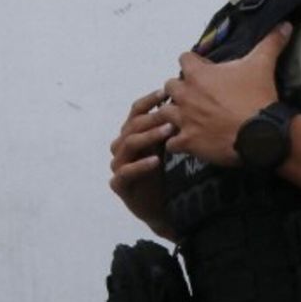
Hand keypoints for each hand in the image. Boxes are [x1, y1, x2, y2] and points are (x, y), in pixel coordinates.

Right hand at [109, 89, 175, 236]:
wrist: (161, 208)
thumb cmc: (163, 174)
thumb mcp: (166, 147)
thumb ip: (167, 128)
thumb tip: (183, 101)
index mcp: (130, 134)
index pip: (135, 111)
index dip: (148, 101)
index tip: (165, 92)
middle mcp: (121, 147)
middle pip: (132, 126)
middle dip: (152, 118)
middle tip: (172, 114)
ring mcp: (117, 165)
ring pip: (128, 144)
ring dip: (148, 136)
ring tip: (168, 132)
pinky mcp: (118, 184)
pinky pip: (126, 172)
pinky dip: (141, 165)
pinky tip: (156, 161)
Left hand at [159, 23, 291, 166]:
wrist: (260, 133)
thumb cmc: (257, 97)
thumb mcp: (263, 64)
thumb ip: (271, 42)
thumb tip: (285, 24)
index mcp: (198, 74)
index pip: (184, 59)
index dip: (193, 63)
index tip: (203, 70)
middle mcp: (186, 95)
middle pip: (170, 86)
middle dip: (179, 89)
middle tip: (194, 96)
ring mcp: (184, 119)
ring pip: (164, 113)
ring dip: (172, 115)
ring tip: (185, 118)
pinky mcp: (187, 141)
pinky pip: (171, 142)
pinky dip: (176, 142)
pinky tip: (185, 141)